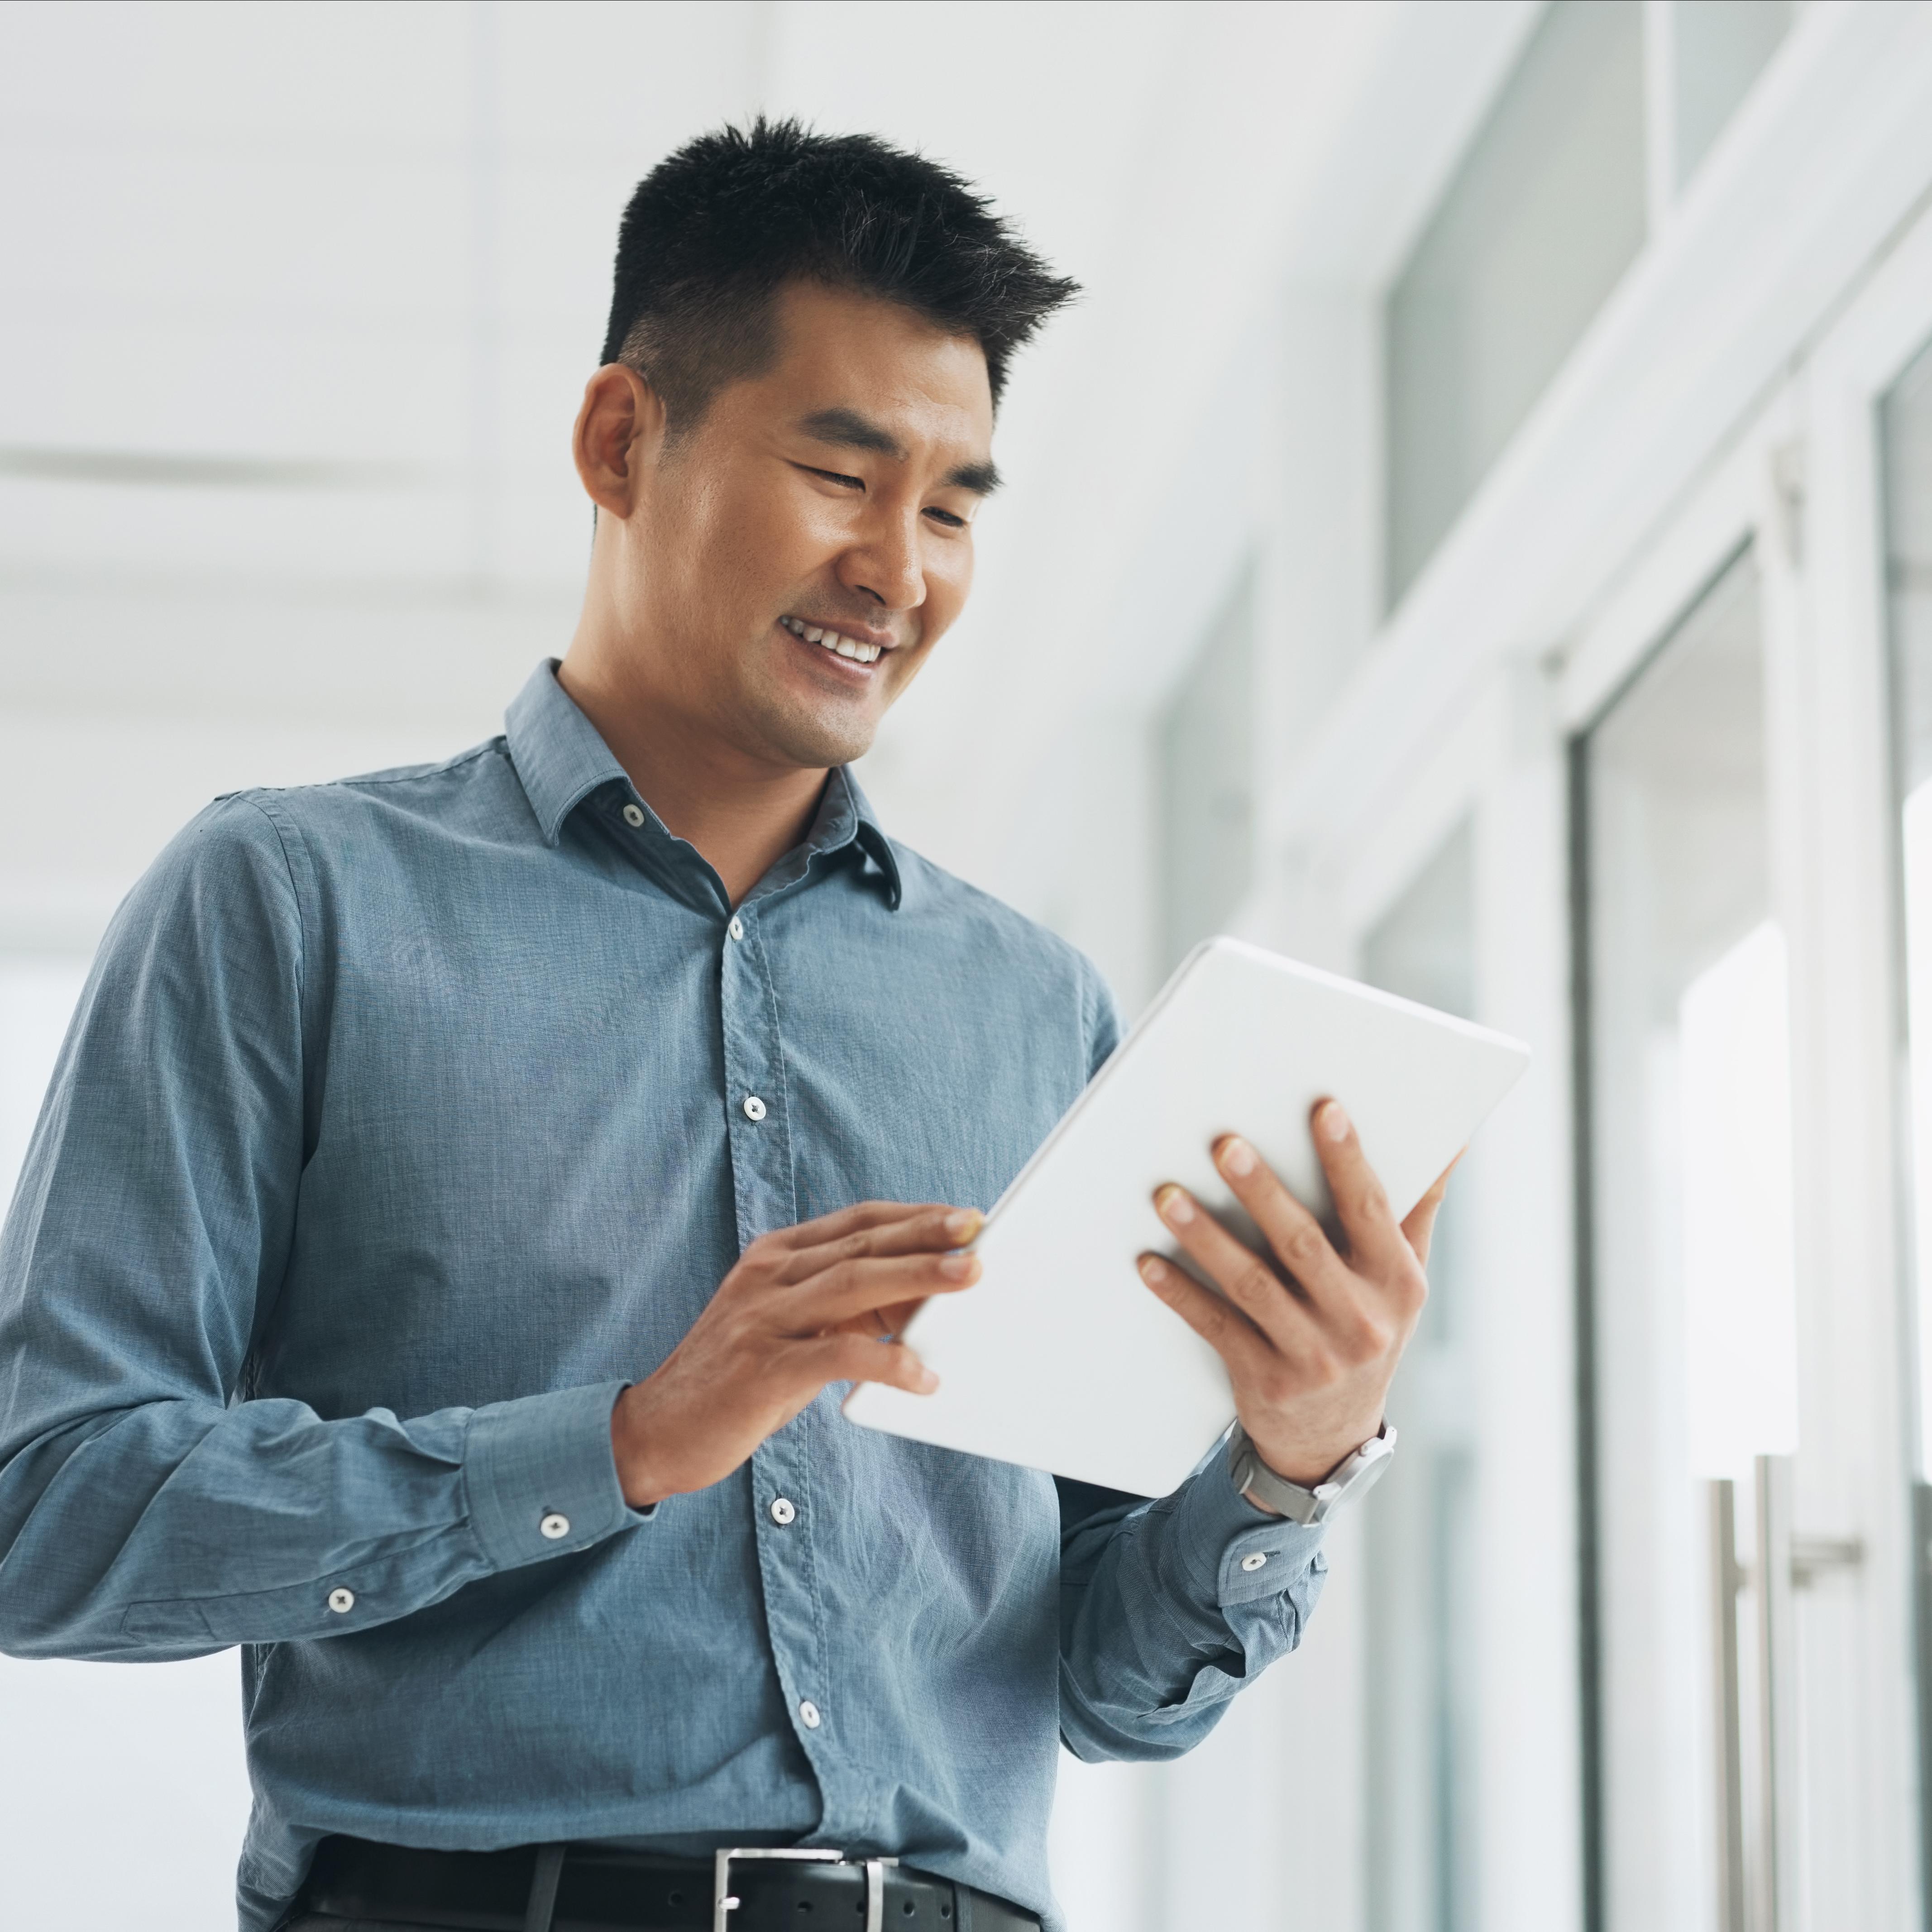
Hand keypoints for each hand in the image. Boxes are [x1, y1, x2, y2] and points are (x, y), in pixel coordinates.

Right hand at [610, 1201, 981, 1506]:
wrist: (655, 1431)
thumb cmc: (737, 1380)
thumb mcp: (791, 1329)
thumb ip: (845, 1310)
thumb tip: (923, 1299)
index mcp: (774, 1257)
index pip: (856, 1221)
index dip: (912, 1216)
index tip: (964, 1215)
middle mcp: (767, 1278)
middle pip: (860, 1244)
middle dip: (924, 1234)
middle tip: (978, 1230)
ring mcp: (762, 1320)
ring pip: (852, 1284)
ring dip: (915, 1277)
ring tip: (969, 1277)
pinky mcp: (761, 1370)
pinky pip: (835, 1356)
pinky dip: (885, 1361)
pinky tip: (921, 1376)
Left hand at [1136, 1101, 1453, 1498]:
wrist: (1332, 1436)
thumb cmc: (1367, 1328)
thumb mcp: (1403, 1279)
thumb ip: (1417, 1208)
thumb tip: (1454, 1141)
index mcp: (1397, 1283)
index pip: (1371, 1211)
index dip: (1348, 1160)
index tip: (1324, 1109)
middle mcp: (1360, 1320)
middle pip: (1304, 1245)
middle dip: (1263, 1192)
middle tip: (1225, 1144)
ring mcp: (1312, 1356)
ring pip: (1253, 1285)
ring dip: (1207, 1238)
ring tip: (1168, 1196)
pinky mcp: (1265, 1381)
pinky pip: (1217, 1327)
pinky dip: (1181, 1293)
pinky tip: (1149, 1262)